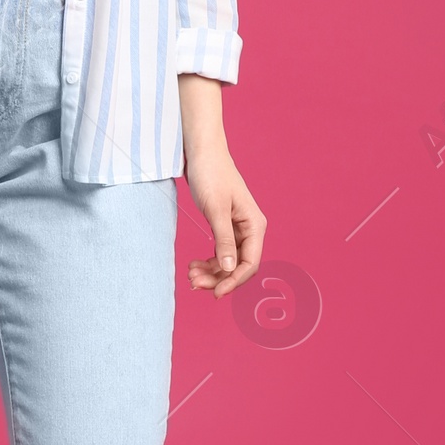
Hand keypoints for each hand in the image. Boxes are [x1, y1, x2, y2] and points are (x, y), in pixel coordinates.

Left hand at [179, 73, 265, 298]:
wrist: (201, 151)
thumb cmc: (211, 174)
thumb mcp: (215, 209)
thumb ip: (224, 240)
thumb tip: (231, 268)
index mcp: (254, 225)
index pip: (250, 263)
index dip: (234, 281)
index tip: (215, 293)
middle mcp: (250, 228)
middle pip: (238, 265)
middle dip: (218, 277)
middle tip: (193, 283)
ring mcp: (237, 228)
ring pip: (228, 260)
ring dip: (211, 272)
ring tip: (190, 275)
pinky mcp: (224, 225)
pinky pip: (220, 251)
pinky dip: (208, 261)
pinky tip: (193, 265)